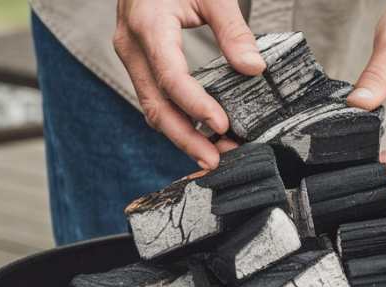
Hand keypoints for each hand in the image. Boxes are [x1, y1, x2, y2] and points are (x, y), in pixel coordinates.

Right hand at [113, 0, 263, 168]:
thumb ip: (233, 30)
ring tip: (213, 155)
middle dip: (185, 138)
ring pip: (152, 107)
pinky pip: (154, 97)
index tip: (222, 125)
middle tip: (215, 162)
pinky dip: (177, 119)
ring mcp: (131, 55)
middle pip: (156, 105)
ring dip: (182, 135)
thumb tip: (255, 69)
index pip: (171, 78)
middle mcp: (132, 45)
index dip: (196, 106)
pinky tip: (201, 133)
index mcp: (148, 25)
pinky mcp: (138, 60)